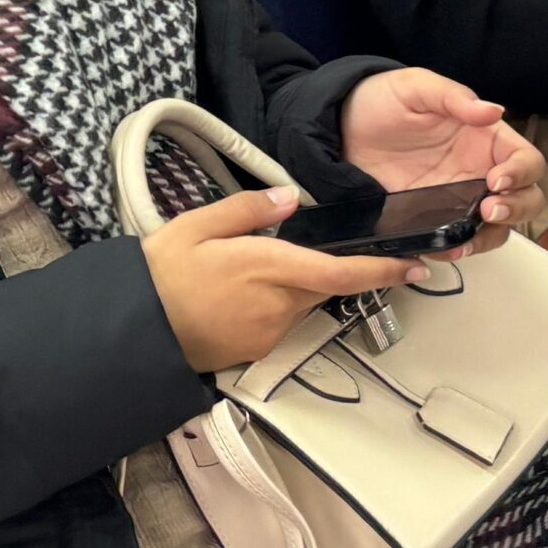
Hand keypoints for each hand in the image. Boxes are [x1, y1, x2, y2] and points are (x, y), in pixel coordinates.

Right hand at [143, 187, 433, 372]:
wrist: (133, 332)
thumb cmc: (160, 274)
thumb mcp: (195, 226)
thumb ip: (245, 209)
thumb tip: (289, 198)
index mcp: (267, 268)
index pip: (340, 273)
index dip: (382, 272)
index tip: (414, 267)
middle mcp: (278, 305)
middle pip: (323, 286)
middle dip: (324, 269)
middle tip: (296, 250)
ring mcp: (269, 333)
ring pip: (301, 303)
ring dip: (293, 286)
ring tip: (246, 271)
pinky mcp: (257, 349)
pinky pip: (281, 321)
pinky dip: (274, 304)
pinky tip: (238, 294)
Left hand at [341, 67, 540, 241]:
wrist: (338, 128)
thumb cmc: (381, 100)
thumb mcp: (414, 88)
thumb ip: (452, 97)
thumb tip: (493, 111)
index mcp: (485, 137)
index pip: (526, 159)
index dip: (521, 173)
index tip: (497, 180)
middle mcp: (479, 170)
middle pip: (525, 198)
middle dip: (516, 209)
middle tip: (488, 210)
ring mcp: (458, 197)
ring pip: (497, 227)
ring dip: (490, 236)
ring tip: (465, 240)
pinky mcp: (432, 217)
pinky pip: (458, 240)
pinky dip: (458, 249)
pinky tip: (445, 249)